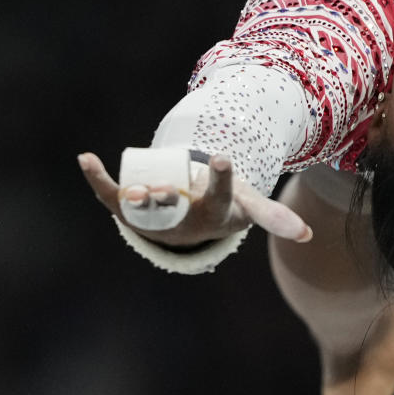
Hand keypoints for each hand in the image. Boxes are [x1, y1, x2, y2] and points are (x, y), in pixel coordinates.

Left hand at [78, 151, 311, 246]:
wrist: (186, 226)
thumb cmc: (220, 208)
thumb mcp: (246, 209)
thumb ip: (275, 219)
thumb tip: (308, 237)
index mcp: (212, 213)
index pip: (219, 196)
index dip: (222, 178)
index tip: (224, 157)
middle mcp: (180, 219)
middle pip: (174, 208)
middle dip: (168, 199)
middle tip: (164, 191)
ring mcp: (153, 216)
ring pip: (142, 207)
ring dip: (134, 199)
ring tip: (132, 190)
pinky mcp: (128, 211)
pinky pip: (109, 195)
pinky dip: (96, 177)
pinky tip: (85, 157)